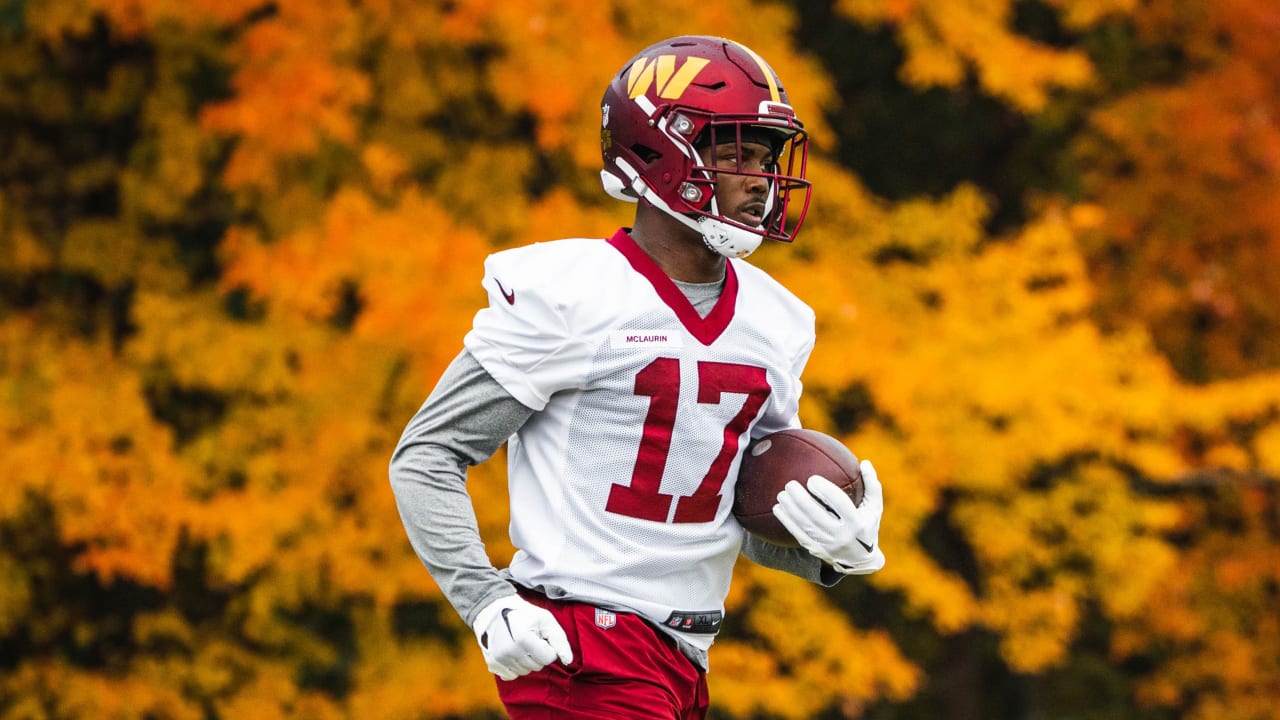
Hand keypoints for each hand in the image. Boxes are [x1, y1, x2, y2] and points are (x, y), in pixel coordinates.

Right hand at [472, 594, 572, 680]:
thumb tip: (568, 661)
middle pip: (537, 666)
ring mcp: (499, 659)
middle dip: (538, 654)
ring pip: (525, 672)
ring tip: (521, 644)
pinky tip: (512, 653)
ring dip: (527, 660)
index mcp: (523, 639)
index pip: (548, 658)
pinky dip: (515, 666)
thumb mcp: (546, 620)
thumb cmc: (524, 614)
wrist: (494, 609)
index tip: (541, 637)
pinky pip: (511, 676)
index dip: (548, 647)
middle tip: (530, 639)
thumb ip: (560, 641)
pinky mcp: (492, 663)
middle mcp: (509, 651)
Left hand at [771, 459, 884, 574]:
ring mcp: (828, 546)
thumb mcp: (875, 508)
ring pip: (805, 526)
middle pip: (817, 515)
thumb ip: (872, 485)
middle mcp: (842, 536)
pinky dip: (787, 522)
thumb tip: (865, 462)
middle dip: (800, 499)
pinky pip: (798, 535)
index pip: (839, 503)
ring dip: (790, 509)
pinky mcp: (816, 551)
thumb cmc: (867, 525)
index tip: (812, 479)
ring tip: (781, 494)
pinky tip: (778, 509)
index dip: (825, 490)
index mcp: (857, 523)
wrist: (860, 560)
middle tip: (790, 484)